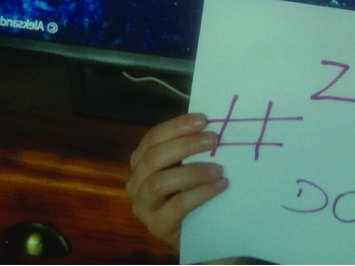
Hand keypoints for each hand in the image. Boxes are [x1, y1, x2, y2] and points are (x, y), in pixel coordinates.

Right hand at [126, 113, 227, 249]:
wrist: (194, 234)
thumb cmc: (189, 192)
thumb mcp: (184, 167)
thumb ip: (189, 149)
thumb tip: (209, 125)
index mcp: (140, 163)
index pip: (152, 138)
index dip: (177, 126)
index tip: (202, 120)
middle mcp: (135, 183)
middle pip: (153, 158)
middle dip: (185, 145)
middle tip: (213, 139)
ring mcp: (143, 207)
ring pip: (159, 182)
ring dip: (192, 171)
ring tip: (218, 169)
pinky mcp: (157, 226)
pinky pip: (177, 206)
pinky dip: (200, 193)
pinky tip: (219, 186)